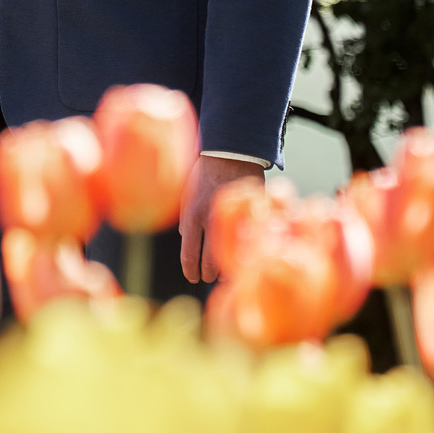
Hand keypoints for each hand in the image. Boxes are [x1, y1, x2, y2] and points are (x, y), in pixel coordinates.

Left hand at [180, 154, 266, 283]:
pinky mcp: (248, 218)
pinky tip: (240, 257)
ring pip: (229, 257)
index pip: (189, 256)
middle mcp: (210, 222)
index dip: (190, 271)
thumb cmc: (205, 173)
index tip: (192, 278)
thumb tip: (185, 240)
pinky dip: (242, 253)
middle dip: (207, 274)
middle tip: (207, 278)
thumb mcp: (186, 194)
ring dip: (225, 268)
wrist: (229, 154)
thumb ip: (186, 219)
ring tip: (223, 272)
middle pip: (209, 263)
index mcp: (192, 218)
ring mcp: (231, 221)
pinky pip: (245, 244)